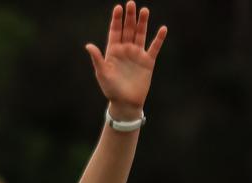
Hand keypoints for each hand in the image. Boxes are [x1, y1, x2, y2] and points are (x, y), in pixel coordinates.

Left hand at [85, 2, 167, 117]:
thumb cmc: (111, 90)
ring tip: (144, 10)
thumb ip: (97, 59)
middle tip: (131, 3)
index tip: (118, 8)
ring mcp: (137, 55)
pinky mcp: (148, 62)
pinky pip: (154, 47)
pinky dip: (158, 39)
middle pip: (128, 30)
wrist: (126, 103)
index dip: (116, 20)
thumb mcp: (102, 74)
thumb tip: (88, 46)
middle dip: (129, 17)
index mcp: (113, 52)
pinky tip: (163, 29)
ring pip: (140, 35)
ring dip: (142, 23)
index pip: (115, 32)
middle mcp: (125, 50)